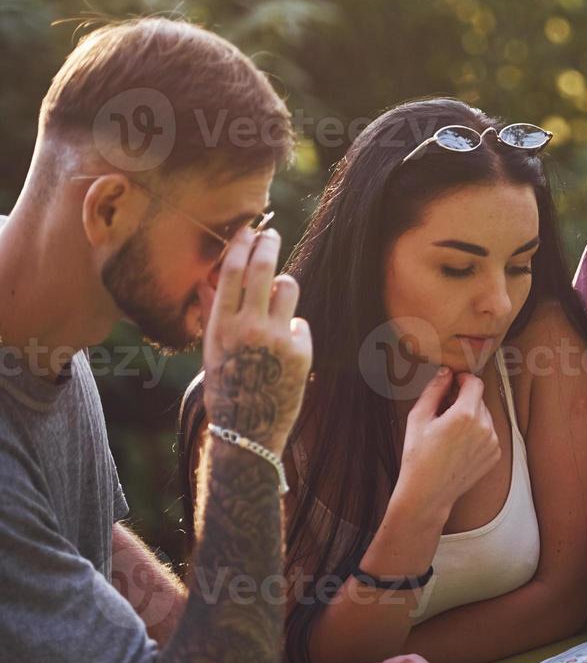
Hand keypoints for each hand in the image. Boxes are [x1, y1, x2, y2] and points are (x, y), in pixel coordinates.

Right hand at [202, 227, 311, 455]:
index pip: (231, 271)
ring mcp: (278, 338)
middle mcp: (249, 327)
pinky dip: (293, 330)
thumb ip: (213, 312)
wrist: (248, 432)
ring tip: (276, 300)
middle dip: (268, 243)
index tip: (248, 230)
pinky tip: (283, 351)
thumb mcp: (211, 350)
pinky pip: (300, 323)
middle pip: (263, 268)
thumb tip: (208, 278)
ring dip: (283, 286)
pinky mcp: (302, 351)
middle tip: (272, 233)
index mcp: (221, 325)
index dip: (241, 244)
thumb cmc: (226, 387)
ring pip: (289, 287)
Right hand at [397, 367, 501, 519]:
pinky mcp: (495, 455)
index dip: (463, 380)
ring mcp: (492, 443)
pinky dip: (477, 434)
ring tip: (449, 433)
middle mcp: (484, 428)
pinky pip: (489, 433)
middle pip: (479, 400)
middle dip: (463, 400)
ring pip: (485, 416)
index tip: (453, 383)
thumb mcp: (418, 418)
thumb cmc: (418, 457)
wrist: (428, 492)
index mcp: (465, 415)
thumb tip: (446, 373)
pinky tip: (458, 445)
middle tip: (444, 412)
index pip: (475, 383)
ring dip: (471, 417)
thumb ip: (434, 390)